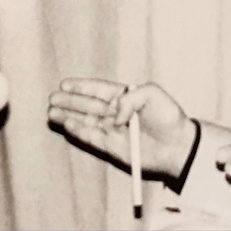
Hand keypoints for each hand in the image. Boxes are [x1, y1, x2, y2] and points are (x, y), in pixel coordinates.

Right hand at [48, 78, 196, 177]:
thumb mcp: (152, 94)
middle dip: (69, 101)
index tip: (64, 84)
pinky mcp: (111, 147)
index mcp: (123, 96)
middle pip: (87, 105)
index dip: (81, 86)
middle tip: (52, 98)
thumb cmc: (168, 117)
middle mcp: (114, 112)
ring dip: (68, 117)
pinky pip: (91, 138)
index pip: (98, 89)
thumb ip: (129, 98)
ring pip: (85, 121)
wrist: (178, 145)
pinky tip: (68, 125)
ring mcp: (112, 130)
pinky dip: (79, 131)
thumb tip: (113, 114)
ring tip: (52, 113)